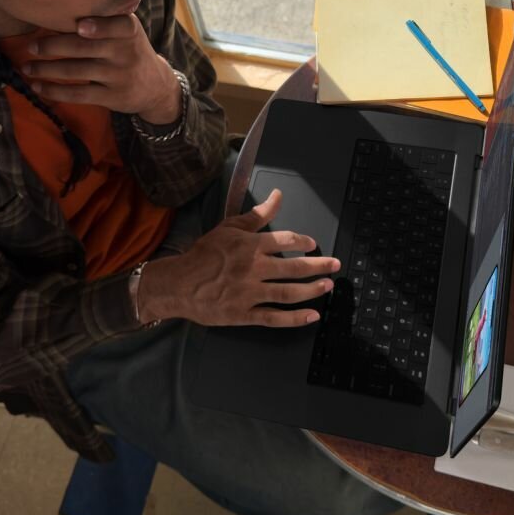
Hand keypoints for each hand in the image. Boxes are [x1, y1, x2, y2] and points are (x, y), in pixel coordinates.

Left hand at [22, 15, 181, 122]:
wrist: (155, 86)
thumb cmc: (130, 51)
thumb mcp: (128, 32)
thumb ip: (105, 20)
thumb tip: (57, 8)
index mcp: (129, 30)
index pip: (118, 26)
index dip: (99, 27)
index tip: (80, 27)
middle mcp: (126, 53)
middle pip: (85, 48)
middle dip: (54, 47)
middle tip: (31, 47)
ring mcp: (119, 76)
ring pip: (77, 72)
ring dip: (47, 70)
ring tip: (27, 67)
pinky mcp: (112, 97)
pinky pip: (79, 94)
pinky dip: (55, 91)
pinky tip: (39, 88)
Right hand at [138, 189, 340, 327]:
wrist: (178, 283)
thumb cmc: (203, 254)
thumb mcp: (228, 227)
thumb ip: (257, 214)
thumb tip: (278, 195)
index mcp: (250, 245)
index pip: (285, 240)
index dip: (303, 242)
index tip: (314, 245)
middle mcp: (253, 269)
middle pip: (293, 267)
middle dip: (318, 266)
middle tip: (335, 265)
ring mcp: (249, 293)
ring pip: (288, 293)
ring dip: (311, 290)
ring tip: (328, 287)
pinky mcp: (243, 314)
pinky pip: (273, 318)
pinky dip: (295, 319)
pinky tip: (312, 316)